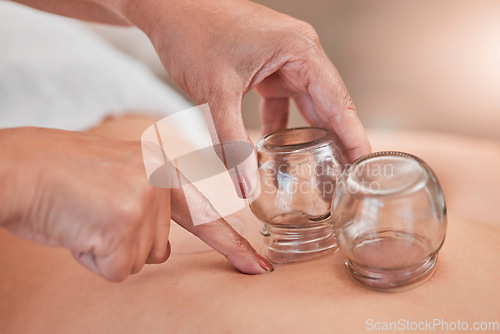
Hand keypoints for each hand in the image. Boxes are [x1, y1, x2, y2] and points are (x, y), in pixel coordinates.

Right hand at [0, 128, 271, 281]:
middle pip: (158, 248)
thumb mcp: (118, 178)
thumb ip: (150, 206)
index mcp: (161, 166)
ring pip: (135, 260)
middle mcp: (160, 180)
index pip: (205, 214)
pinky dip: (91, 259)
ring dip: (105, 249)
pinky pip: (114, 269)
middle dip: (123, 243)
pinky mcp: (124, 224)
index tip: (259, 267)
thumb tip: (164, 250)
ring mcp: (145, 201)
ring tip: (82, 215)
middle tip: (92, 212)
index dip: (233, 246)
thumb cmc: (60, 175)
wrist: (18, 166)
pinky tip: (76, 226)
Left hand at [116, 0, 370, 197]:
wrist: (169, 8)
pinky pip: (284, 101)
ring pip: (306, 104)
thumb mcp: (215, 94)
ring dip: (309, 137)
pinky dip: (281, 126)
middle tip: (344, 180)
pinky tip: (276, 150)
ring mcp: (284, 59)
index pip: (339, 101)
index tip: (367, 167)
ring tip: (320, 172)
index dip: (355, 137)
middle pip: (328, 105)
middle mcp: (299, 53)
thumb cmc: (193, 34)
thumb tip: (244, 187)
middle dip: (335, 143)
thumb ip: (231, 143)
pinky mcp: (267, 66)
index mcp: (300, 51)